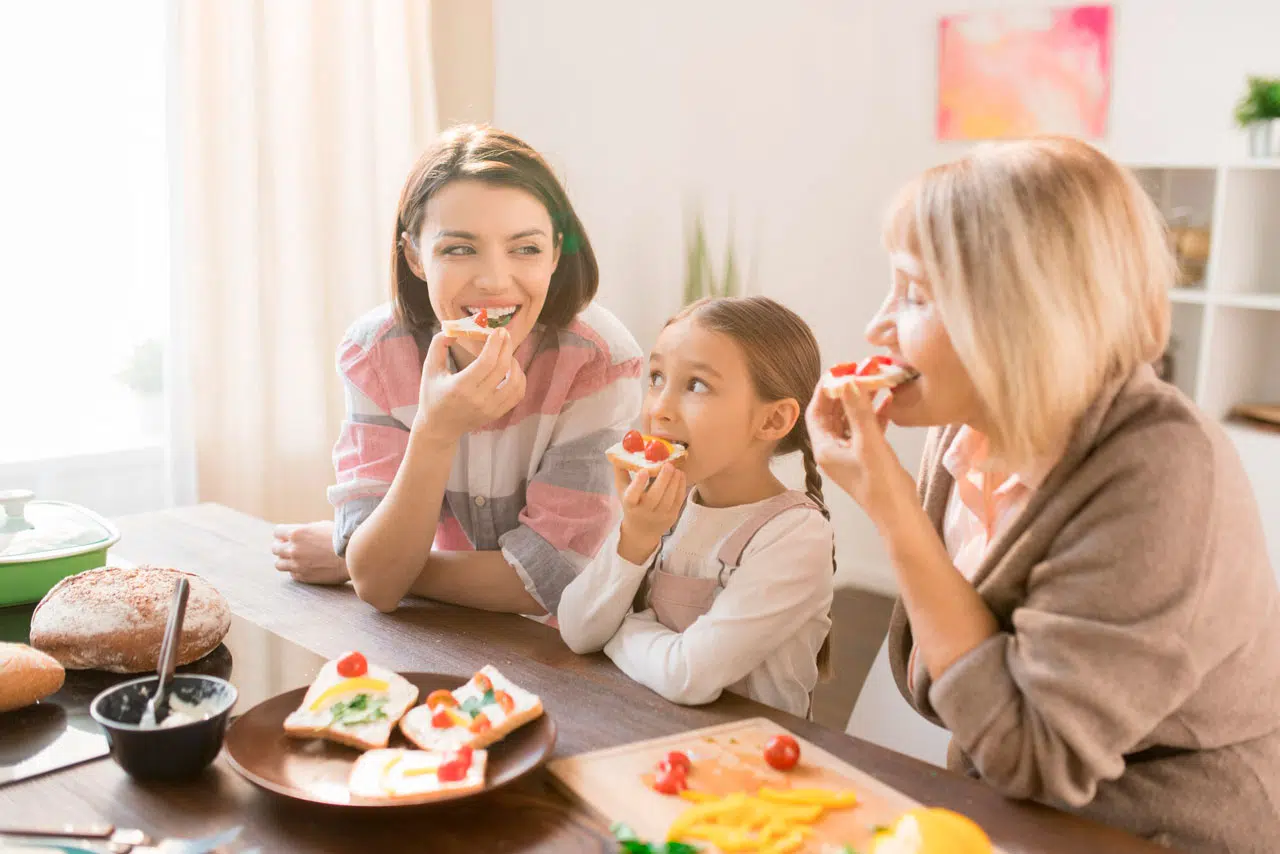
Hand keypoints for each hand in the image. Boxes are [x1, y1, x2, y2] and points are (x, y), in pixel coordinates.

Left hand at [271, 522, 350, 584]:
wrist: (352, 557)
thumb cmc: (341, 538)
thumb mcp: (322, 526)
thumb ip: (306, 530)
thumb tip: (298, 534)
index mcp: (297, 533)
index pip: (277, 532)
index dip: (282, 534)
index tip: (286, 536)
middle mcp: (293, 549)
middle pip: (275, 549)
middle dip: (281, 547)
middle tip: (289, 547)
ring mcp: (296, 564)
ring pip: (278, 564)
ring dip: (285, 560)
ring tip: (294, 559)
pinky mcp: (303, 577)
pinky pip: (291, 574)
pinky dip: (295, 570)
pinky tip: (305, 566)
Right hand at [413, 329, 526, 442]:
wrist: (439, 427)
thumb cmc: (432, 394)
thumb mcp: (430, 369)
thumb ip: (438, 345)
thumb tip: (454, 329)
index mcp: (460, 387)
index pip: (486, 362)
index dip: (495, 343)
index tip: (498, 331)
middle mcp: (478, 399)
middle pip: (502, 368)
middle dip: (506, 347)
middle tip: (504, 334)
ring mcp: (490, 408)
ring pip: (515, 381)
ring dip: (514, 362)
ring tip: (506, 353)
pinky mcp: (497, 413)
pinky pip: (517, 394)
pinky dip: (519, 379)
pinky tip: (511, 370)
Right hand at [614, 462, 685, 564]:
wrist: (641, 531)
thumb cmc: (631, 505)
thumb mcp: (622, 491)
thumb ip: (621, 472)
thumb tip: (621, 452)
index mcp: (629, 505)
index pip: (632, 496)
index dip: (638, 484)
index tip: (644, 471)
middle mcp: (644, 512)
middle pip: (654, 497)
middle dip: (663, 479)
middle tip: (668, 464)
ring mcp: (659, 516)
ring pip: (669, 499)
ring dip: (674, 482)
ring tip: (676, 469)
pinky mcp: (672, 517)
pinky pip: (678, 501)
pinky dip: (681, 487)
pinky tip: (680, 475)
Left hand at [806, 380, 915, 523]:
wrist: (899, 511)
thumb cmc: (880, 482)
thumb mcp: (868, 442)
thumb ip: (857, 410)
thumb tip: (847, 381)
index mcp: (824, 448)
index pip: (816, 411)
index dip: (825, 389)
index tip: (839, 370)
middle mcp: (832, 450)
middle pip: (832, 413)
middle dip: (845, 391)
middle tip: (858, 371)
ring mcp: (848, 453)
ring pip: (850, 419)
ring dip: (861, 400)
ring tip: (874, 381)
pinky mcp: (865, 455)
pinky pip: (865, 428)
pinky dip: (874, 414)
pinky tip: (888, 400)